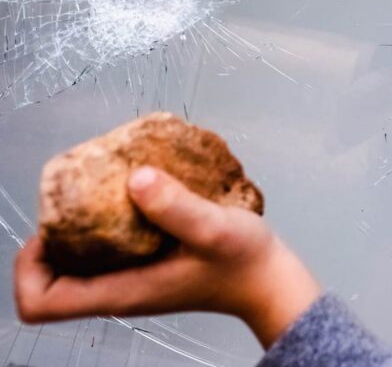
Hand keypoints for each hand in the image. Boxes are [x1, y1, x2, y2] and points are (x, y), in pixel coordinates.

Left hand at [13, 166, 320, 348]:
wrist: (272, 280)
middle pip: (51, 280)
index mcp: (122, 292)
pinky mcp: (147, 268)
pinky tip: (133, 197)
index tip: (51, 227)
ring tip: (101, 189)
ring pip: (77, 265)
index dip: (29, 265)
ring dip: (78, 229)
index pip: (40, 302)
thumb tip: (134, 178)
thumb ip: (176, 205)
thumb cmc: (245, 262)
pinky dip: (106, 226)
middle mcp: (119, 291)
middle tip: (75, 197)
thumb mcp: (213, 228)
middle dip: (51, 238)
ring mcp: (132, 281)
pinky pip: (106, 253)